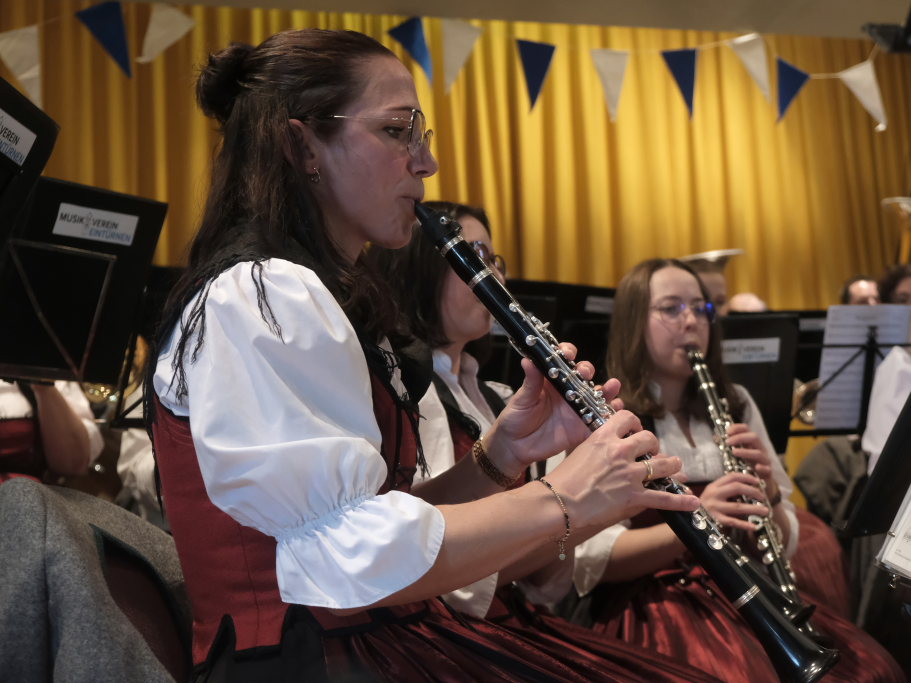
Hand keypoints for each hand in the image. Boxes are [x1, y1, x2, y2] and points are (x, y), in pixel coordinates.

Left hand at [485, 343, 618, 477]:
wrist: (516, 446)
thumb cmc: (516, 418)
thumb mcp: (522, 399)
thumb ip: (530, 382)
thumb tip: (528, 360)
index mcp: (551, 380)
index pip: (563, 360)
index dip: (568, 353)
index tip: (568, 354)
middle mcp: (567, 391)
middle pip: (583, 375)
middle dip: (587, 370)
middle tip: (584, 373)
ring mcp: (576, 408)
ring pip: (596, 395)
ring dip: (607, 388)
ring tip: (613, 386)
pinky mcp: (582, 426)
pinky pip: (600, 417)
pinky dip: (611, 411)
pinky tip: (616, 406)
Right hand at [544, 410, 699, 529]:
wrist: (557, 504)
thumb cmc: (562, 480)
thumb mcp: (578, 452)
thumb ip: (596, 446)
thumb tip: (609, 444)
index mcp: (603, 438)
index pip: (628, 418)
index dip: (635, 423)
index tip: (635, 430)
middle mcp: (620, 452)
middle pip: (649, 439)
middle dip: (654, 445)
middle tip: (652, 453)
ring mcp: (629, 475)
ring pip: (664, 465)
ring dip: (672, 466)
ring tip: (674, 467)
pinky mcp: (634, 498)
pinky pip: (664, 498)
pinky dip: (681, 502)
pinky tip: (692, 501)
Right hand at [700, 471, 767, 531]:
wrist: (688, 520)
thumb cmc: (705, 507)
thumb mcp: (712, 494)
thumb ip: (725, 489)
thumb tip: (749, 486)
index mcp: (713, 486)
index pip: (732, 476)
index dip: (747, 477)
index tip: (757, 481)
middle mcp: (713, 495)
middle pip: (736, 488)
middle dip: (753, 491)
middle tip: (762, 496)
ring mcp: (714, 508)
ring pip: (738, 506)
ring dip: (754, 508)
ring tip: (766, 511)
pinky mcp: (715, 521)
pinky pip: (733, 522)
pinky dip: (744, 525)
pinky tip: (754, 526)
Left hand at [725, 423, 779, 500]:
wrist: (759, 485)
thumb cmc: (746, 468)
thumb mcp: (737, 456)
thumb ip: (729, 447)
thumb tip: (716, 437)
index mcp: (751, 444)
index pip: (747, 429)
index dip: (738, 428)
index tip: (727, 431)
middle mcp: (759, 449)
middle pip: (754, 437)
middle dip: (740, 438)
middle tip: (728, 442)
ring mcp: (765, 461)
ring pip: (759, 453)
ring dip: (746, 451)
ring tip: (734, 452)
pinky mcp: (768, 472)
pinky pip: (767, 468)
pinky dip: (762, 467)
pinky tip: (756, 467)